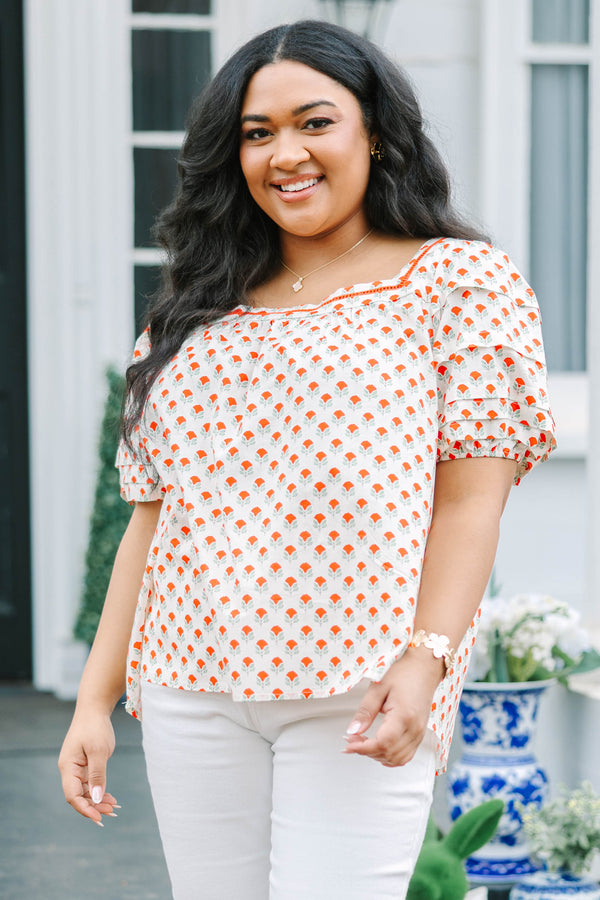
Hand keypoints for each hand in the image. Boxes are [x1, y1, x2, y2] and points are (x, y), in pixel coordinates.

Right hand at [58, 711, 118, 824]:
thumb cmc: (95, 727)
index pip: (73, 795)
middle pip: (79, 795)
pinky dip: (99, 790)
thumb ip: (97, 775)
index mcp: (68, 766)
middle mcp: (69, 769)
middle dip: (94, 806)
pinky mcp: (84, 764)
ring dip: (97, 800)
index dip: (85, 808)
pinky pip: (90, 783)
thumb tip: (96, 798)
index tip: (99, 818)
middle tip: (112, 812)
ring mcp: (76, 767)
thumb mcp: (99, 751)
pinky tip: (110, 797)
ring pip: (85, 791)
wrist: (94, 709)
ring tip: (113, 807)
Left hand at [343, 650, 443, 766]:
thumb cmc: (403, 673)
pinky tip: (379, 747)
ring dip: (378, 756)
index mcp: (404, 716)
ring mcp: (419, 733)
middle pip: (389, 754)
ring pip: (397, 759)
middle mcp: (414, 728)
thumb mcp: (378, 687)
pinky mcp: (420, 734)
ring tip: (363, 742)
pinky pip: (406, 756)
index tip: (348, 744)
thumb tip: (352, 731)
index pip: (382, 743)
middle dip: (366, 751)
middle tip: (352, 740)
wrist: (424, 668)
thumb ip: (365, 711)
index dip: (363, 748)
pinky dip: (390, 757)